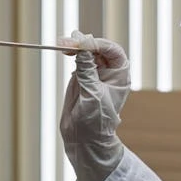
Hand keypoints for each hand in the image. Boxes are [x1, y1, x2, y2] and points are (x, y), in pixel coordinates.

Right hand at [58, 31, 131, 180]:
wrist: (85, 139)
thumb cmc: (96, 120)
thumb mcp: (92, 93)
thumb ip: (87, 69)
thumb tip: (83, 44)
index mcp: (119, 75)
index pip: (111, 50)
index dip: (97, 44)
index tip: (81, 44)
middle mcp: (109, 71)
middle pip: (97, 48)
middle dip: (82, 43)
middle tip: (65, 42)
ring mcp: (95, 72)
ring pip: (86, 51)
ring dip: (74, 45)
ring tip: (61, 43)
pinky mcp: (81, 76)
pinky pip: (77, 59)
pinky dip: (70, 53)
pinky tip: (63, 49)